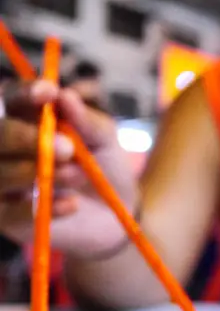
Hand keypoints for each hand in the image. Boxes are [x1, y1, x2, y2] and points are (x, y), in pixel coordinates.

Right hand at [0, 80, 136, 254]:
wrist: (116, 212)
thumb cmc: (103, 165)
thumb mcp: (104, 140)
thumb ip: (86, 120)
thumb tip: (66, 96)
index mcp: (24, 118)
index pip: (10, 98)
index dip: (23, 93)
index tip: (48, 93)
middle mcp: (5, 148)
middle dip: (25, 137)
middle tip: (67, 147)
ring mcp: (2, 183)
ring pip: (0, 173)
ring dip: (39, 172)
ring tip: (78, 175)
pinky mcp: (7, 218)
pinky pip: (11, 212)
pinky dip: (42, 207)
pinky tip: (71, 204)